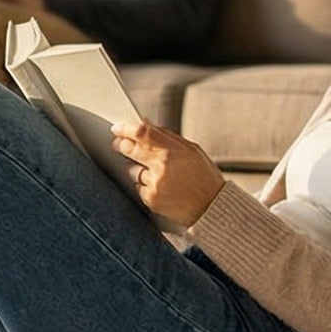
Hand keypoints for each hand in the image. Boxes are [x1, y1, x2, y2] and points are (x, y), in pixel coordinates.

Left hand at [110, 121, 224, 225]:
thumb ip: (168, 137)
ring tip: (158, 174)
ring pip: (132, 170)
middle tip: (119, 144)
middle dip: (122, 145)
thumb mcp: (192, 151)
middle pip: (130, 149)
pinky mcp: (151, 199)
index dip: (126, 129)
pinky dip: (145, 186)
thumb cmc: (203, 177)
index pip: (143, 134)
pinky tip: (161, 188)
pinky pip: (138, 187)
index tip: (118, 127)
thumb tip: (145, 124)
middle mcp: (163, 167)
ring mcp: (155, 184)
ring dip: (138, 169)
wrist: (212, 207)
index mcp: (175, 151)